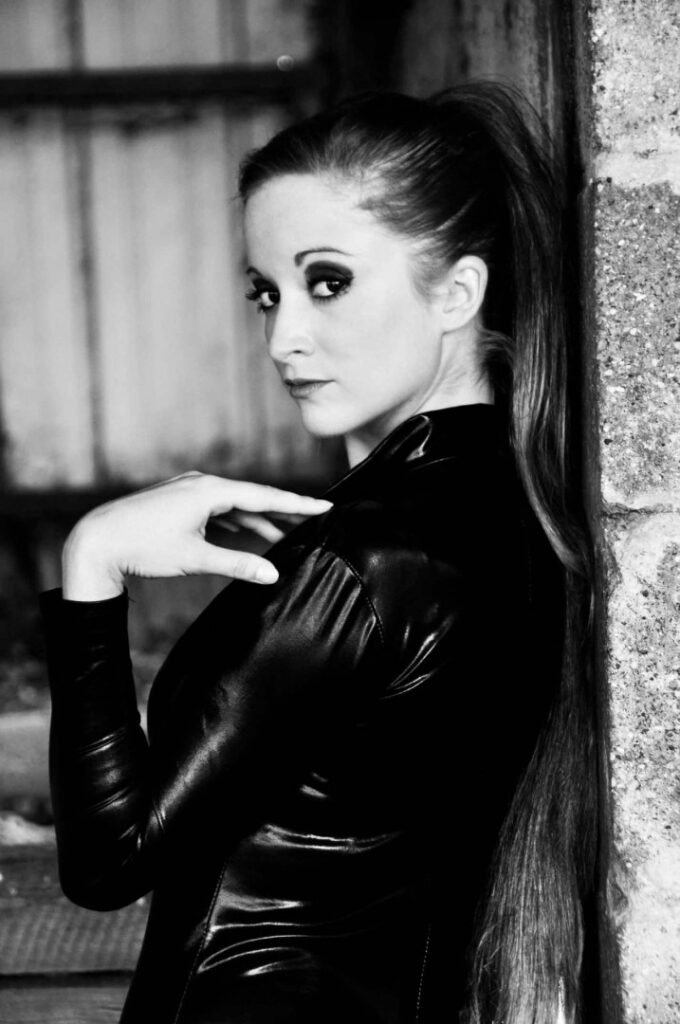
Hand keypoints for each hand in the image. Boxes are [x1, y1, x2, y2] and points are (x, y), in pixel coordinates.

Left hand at [62, 472, 332, 600]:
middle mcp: (202, 485)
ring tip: (287, 534)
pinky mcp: (180, 503)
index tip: (325, 504)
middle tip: (316, 517)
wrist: (97, 540)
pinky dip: (237, 522)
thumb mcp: (195, 558)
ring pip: (236, 505)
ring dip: (260, 519)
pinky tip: (250, 535)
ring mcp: (189, 492)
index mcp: (209, 491)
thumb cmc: (143, 547)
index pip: (264, 496)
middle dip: (284, 509)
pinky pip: (219, 510)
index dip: (297, 503)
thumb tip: (273, 573)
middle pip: (253, 497)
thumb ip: (237, 564)